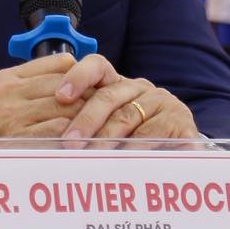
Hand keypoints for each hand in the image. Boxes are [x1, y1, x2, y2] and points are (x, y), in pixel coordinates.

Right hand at [0, 53, 96, 210]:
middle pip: (67, 85)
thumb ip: (28, 83)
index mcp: (9, 78)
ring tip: (99, 126)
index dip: (82, 74)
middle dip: (89, 97)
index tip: (94, 86)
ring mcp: (13, 116)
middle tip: (105, 108)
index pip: (59, 63)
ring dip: (85, 118)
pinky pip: (56, 132)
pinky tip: (83, 142)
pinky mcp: (17, 139)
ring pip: (66, 108)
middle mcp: (11, 93)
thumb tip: (67, 77)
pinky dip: (73, 136)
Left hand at [58, 59, 199, 143]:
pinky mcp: (180, 122)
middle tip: (70, 143)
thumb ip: (85, 125)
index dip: (78, 77)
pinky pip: (153, 134)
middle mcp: (140, 89)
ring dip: (107, 138)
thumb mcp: (109, 128)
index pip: (97, 67)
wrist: (182, 147)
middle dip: (86, 120)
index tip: (61, 96)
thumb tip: (48, 137)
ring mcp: (162, 103)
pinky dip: (136, 149)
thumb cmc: (135, 139)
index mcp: (118, 85)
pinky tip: (124, 161)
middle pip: (108, 96)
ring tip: (92, 156)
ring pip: (128, 117)